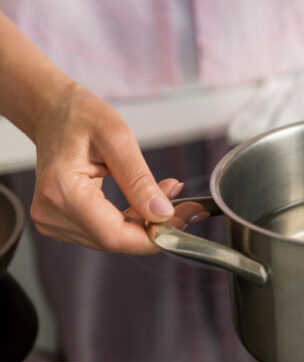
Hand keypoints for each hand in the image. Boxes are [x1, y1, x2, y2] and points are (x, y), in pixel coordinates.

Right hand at [29, 83, 184, 253]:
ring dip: (146, 222)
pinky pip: (105, 231)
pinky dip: (132, 220)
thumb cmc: (81, 117)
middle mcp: (51, 212)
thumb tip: (162, 213)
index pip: (114, 236)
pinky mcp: (61, 221)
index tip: (184, 218)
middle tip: (186, 205)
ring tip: (166, 191)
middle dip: (155, 227)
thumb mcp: (118, 138)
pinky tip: (148, 200)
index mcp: (61, 190)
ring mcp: (52, 219)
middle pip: (115, 239)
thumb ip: (139, 179)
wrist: (54, 113)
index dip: (154, 237)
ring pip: (113, 238)